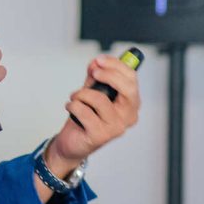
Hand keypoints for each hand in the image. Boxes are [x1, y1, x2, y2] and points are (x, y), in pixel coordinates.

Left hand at [45, 54, 141, 172]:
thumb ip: (95, 76)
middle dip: (108, 75)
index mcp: (131, 104)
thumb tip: (96, 63)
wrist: (73, 142)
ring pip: (100, 100)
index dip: (116, 65)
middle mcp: (128, 117)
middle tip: (93, 71)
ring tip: (75, 97)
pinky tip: (71, 107)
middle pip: (128, 89)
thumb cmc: (85, 117)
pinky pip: (85, 112)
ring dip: (82, 94)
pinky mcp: (101, 136)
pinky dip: (74, 105)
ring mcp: (116, 128)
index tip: (100, 60)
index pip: (132, 79)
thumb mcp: (92, 91)